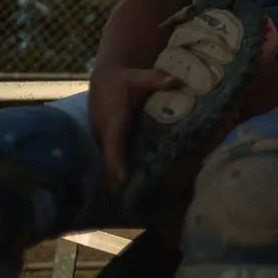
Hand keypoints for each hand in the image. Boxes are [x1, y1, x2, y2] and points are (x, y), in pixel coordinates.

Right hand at [87, 66, 178, 188]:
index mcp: (113, 121)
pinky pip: (110, 156)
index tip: (122, 181)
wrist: (104, 78)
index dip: (117, 164)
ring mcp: (101, 137)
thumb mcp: (139, 76)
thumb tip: (176, 81)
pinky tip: (128, 183)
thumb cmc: (124, 79)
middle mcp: (104, 132)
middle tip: (131, 200)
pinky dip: (116, 169)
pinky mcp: (104, 139)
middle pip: (108, 161)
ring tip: (130, 199)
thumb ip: (156, 79)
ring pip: (108, 161)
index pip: (114, 146)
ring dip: (115, 178)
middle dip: (116, 180)